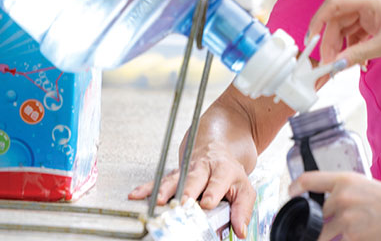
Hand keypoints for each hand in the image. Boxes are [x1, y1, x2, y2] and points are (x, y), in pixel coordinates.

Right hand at [128, 138, 256, 238]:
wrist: (217, 148)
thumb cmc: (229, 173)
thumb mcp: (244, 188)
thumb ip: (243, 209)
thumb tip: (240, 231)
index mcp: (223, 171)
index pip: (218, 181)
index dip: (213, 192)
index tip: (208, 203)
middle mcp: (204, 168)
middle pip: (195, 178)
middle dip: (188, 191)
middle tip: (183, 202)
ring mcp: (187, 170)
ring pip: (175, 179)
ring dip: (165, 190)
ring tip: (158, 202)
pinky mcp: (174, 174)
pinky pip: (159, 180)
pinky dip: (147, 188)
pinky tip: (136, 195)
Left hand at [288, 171, 380, 240]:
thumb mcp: (363, 184)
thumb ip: (342, 192)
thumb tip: (327, 203)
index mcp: (343, 180)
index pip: (309, 180)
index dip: (295, 186)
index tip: (291, 192)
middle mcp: (341, 197)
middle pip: (316, 212)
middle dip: (322, 220)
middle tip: (337, 221)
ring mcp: (344, 218)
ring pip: (323, 231)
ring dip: (331, 233)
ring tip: (351, 228)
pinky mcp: (350, 236)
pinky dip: (343, 239)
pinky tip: (359, 234)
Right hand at [308, 0, 380, 67]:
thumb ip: (357, 54)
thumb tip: (335, 65)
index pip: (333, 3)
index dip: (317, 21)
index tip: (311, 42)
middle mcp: (367, 1)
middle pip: (336, 19)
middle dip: (330, 42)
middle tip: (328, 65)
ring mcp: (371, 11)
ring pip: (345, 28)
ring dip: (341, 47)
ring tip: (342, 66)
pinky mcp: (375, 20)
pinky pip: (356, 33)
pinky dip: (353, 46)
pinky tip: (358, 62)